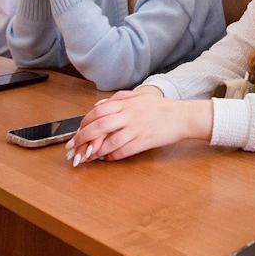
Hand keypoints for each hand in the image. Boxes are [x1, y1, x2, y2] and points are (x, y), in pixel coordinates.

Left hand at [65, 89, 212, 164]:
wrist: (182, 116)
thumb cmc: (160, 107)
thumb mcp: (139, 97)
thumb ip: (118, 99)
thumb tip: (97, 106)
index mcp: (126, 103)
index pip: (98, 111)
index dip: (83, 123)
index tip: (76, 133)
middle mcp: (129, 114)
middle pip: (99, 126)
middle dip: (82, 138)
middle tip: (72, 149)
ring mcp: (137, 128)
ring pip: (109, 141)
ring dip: (94, 151)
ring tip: (85, 157)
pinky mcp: (145, 141)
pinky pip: (123, 150)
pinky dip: (111, 156)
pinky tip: (105, 158)